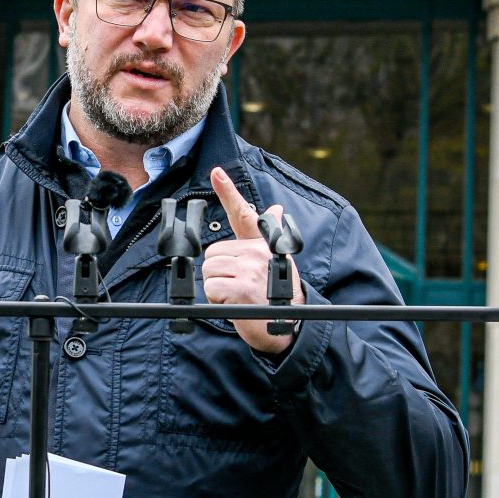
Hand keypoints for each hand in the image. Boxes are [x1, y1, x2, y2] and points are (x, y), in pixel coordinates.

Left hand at [203, 166, 302, 355]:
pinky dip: (217, 299)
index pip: (244, 214)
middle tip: (239, 285)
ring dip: (217, 287)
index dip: (228, 191)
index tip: (217, 172)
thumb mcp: (277, 261)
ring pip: (209, 270)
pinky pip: (211, 287)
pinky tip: (235, 303)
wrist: (290, 325)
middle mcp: (257, 252)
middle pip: (213, 254)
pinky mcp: (242, 288)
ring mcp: (250, 269)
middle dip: (219, 273)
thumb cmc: (278, 293)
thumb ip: (268, 235)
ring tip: (239, 295)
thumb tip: (275, 209)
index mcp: (262, 244)